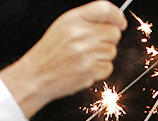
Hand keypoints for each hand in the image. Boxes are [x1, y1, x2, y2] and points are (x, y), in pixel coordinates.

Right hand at [0, 2, 126, 118]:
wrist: (37, 74)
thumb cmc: (51, 51)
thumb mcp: (63, 26)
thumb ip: (87, 21)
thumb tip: (114, 21)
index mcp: (73, 19)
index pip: (105, 9)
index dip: (117, 16)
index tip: (120, 22)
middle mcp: (80, 34)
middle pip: (114, 32)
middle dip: (110, 39)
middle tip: (96, 44)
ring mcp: (85, 53)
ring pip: (112, 51)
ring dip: (104, 55)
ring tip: (86, 57)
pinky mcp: (90, 70)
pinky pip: (108, 67)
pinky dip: (100, 69)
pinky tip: (86, 67)